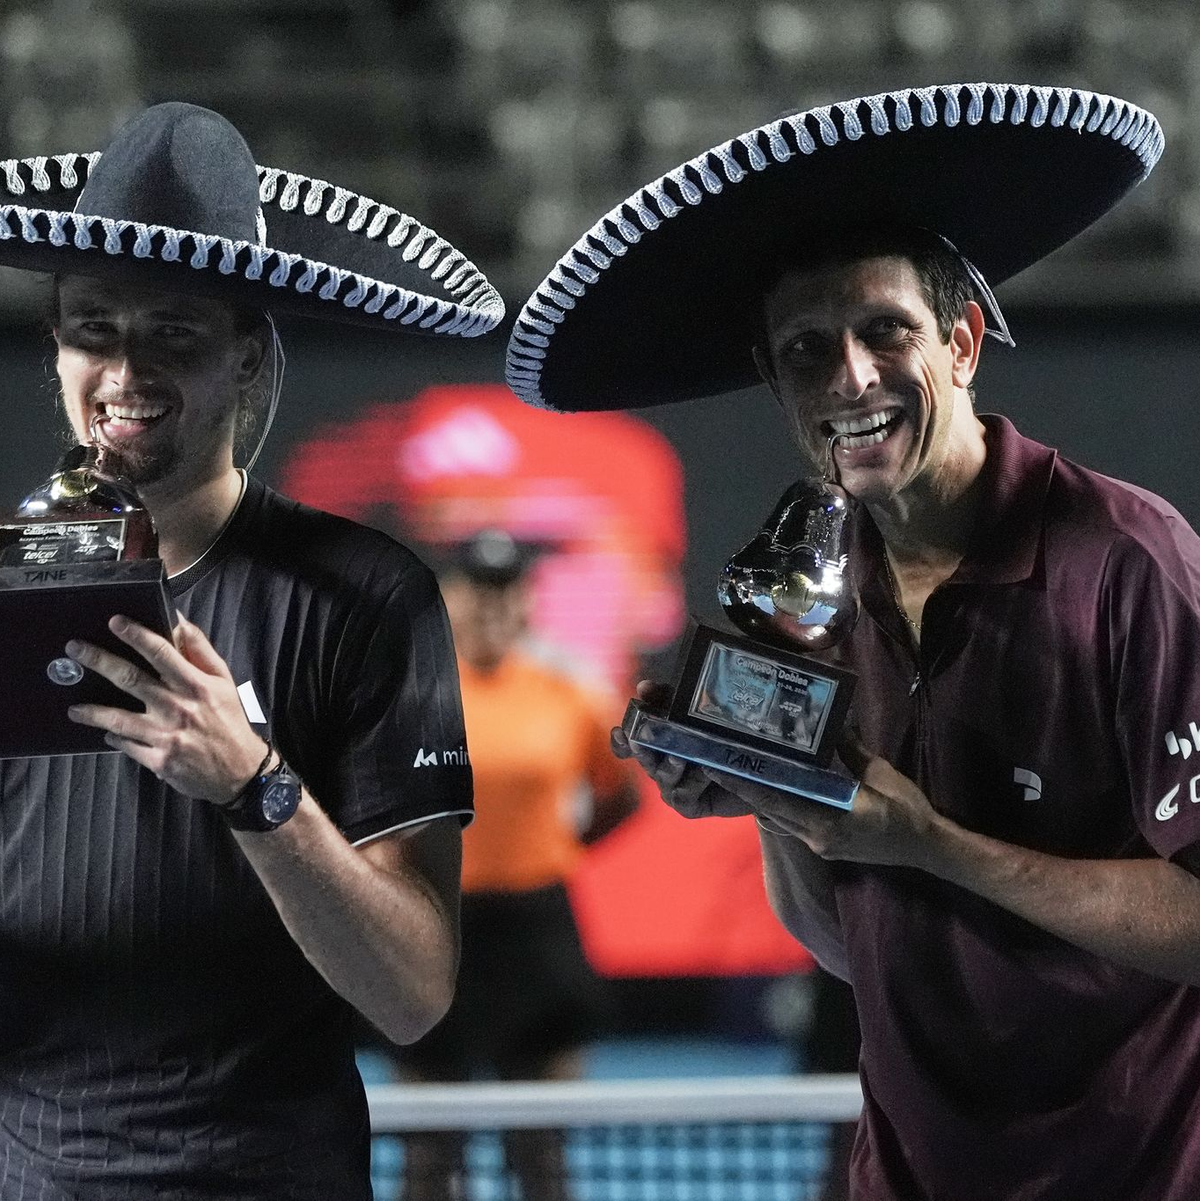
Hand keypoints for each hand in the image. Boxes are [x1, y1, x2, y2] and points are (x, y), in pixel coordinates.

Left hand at [65, 613, 267, 804]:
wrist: (240, 770)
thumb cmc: (229, 720)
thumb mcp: (223, 681)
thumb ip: (200, 650)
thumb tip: (178, 621)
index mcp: (197, 685)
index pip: (163, 653)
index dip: (137, 635)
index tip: (115, 622)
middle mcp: (179, 708)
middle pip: (131, 679)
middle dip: (100, 661)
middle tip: (75, 649)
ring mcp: (167, 736)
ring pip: (119, 718)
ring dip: (93, 711)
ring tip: (74, 708)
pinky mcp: (159, 760)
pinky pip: (127, 746)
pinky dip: (114, 737)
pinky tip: (107, 732)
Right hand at [610, 680, 752, 818]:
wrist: (756, 770)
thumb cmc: (722, 735)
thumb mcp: (695, 711)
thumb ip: (669, 699)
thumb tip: (644, 687)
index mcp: (657, 744)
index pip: (628, 745)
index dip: (620, 741)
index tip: (619, 731)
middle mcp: (660, 766)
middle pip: (644, 760)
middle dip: (641, 750)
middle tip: (639, 741)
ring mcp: (672, 787)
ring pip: (662, 778)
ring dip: (671, 767)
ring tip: (682, 756)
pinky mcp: (689, 805)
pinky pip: (682, 796)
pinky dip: (693, 782)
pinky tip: (707, 770)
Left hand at [706, 731, 939, 867]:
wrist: (928, 848)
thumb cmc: (906, 810)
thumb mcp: (879, 773)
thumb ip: (850, 750)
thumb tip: (833, 723)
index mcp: (826, 822)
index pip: (774, 802)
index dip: (744, 785)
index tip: (718, 767)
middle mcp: (815, 837)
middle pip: (768, 811)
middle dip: (744, 788)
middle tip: (720, 762)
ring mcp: (819, 844)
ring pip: (778, 819)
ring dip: (761, 798)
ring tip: (742, 770)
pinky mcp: (825, 846)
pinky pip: (793, 824)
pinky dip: (780, 805)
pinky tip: (776, 786)